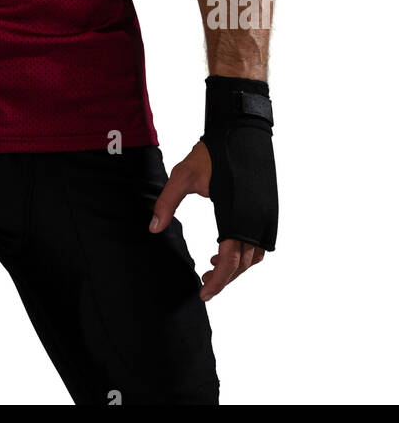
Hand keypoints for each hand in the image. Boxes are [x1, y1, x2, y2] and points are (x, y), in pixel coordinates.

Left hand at [148, 140, 265, 300]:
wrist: (242, 128)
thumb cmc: (212, 152)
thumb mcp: (182, 176)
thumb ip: (167, 203)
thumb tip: (153, 229)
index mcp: (236, 215)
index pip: (230, 261)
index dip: (218, 281)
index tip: (203, 294)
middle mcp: (257, 219)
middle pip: (244, 264)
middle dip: (225, 279)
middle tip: (204, 284)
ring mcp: (267, 214)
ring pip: (255, 256)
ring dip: (237, 266)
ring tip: (213, 265)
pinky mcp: (270, 208)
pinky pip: (262, 242)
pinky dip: (247, 252)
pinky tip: (227, 246)